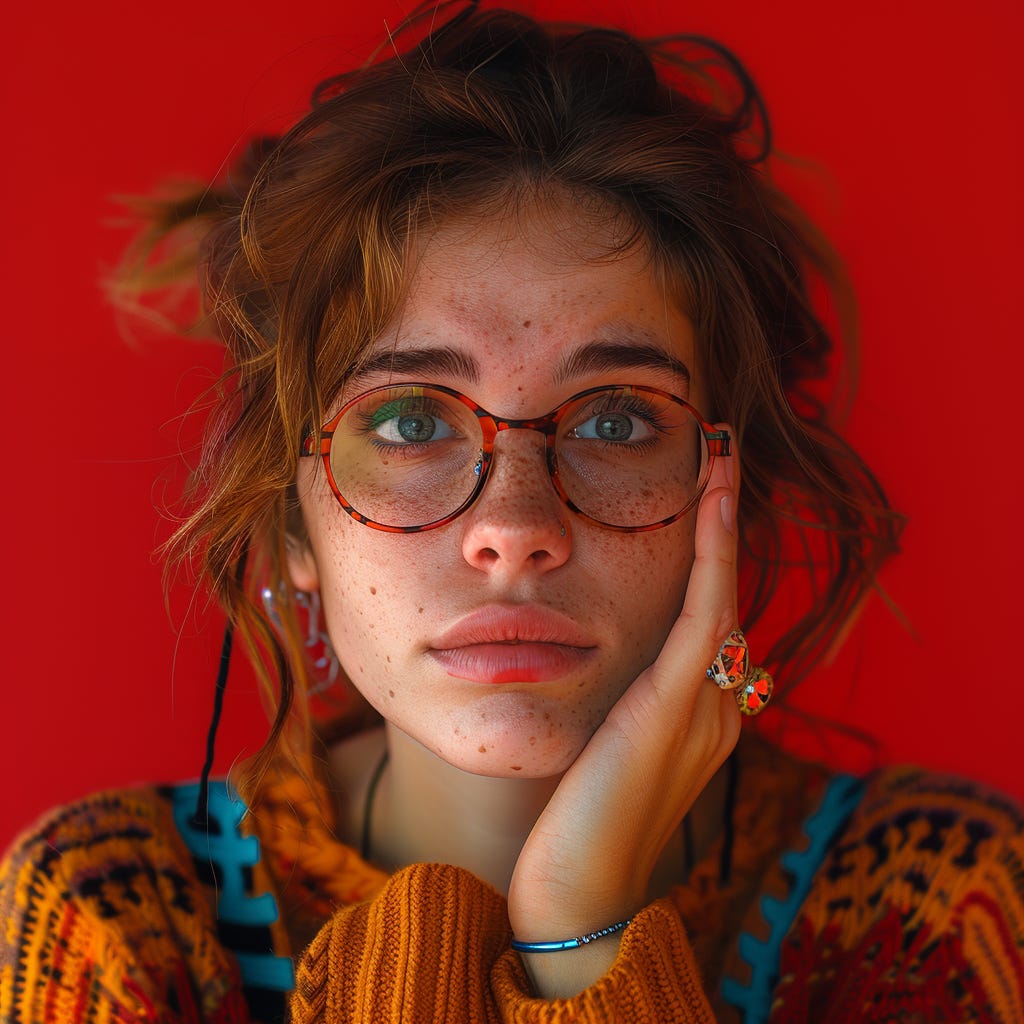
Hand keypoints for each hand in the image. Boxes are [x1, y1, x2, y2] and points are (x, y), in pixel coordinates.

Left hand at [507, 427, 742, 996]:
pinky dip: (713, 555)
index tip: (699, 493)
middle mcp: (717, 707)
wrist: (572, 890)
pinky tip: (713, 499)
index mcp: (699, 716)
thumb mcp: (600, 743)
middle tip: (715, 455)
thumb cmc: (571, 822)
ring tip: (721, 458)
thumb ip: (616, 701)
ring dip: (722, 523)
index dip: (708, 556)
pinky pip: (707, 616)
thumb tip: (592, 652)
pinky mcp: (678, 710)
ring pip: (723, 597)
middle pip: (722, 598)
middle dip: (719, 527)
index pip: (709, 619)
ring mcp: (706, 710)